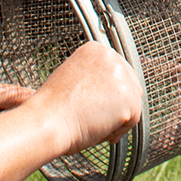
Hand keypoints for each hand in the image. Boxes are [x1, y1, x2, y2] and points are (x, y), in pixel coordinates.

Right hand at [31, 40, 142, 156]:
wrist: (47, 121)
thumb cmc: (53, 108)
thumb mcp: (72, 78)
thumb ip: (93, 77)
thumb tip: (109, 90)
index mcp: (96, 50)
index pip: (117, 73)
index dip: (107, 95)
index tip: (91, 105)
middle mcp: (111, 57)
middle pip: (129, 86)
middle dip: (116, 106)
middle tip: (94, 118)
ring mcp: (121, 76)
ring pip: (132, 103)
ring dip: (117, 118)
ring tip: (93, 122)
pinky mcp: (129, 97)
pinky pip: (133, 119)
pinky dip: (119, 130)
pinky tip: (99, 129)